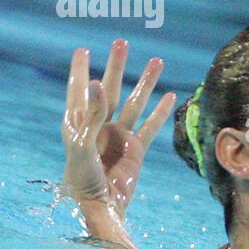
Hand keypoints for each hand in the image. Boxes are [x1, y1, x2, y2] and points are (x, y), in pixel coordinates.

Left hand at [61, 40, 174, 247]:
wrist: (102, 206)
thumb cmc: (82, 179)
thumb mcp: (83, 144)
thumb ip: (92, 113)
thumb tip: (99, 82)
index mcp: (78, 123)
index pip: (79, 89)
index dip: (80, 70)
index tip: (82, 50)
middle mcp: (99, 125)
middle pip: (110, 88)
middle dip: (116, 66)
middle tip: (122, 43)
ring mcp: (119, 136)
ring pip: (135, 102)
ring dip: (145, 82)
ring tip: (157, 61)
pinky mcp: (136, 148)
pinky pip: (151, 125)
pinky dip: (160, 111)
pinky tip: (170, 96)